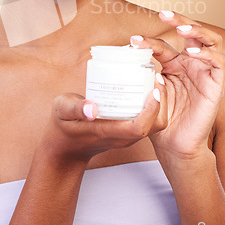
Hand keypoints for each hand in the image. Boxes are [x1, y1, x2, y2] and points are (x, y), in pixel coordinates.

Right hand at [41, 91, 160, 164]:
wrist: (65, 148)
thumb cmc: (63, 125)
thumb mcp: (62, 111)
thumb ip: (75, 108)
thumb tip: (91, 108)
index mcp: (107, 132)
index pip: (139, 127)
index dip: (151, 110)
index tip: (153, 89)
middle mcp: (122, 137)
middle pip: (153, 126)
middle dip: (161, 103)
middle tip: (157, 77)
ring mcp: (126, 137)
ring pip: (154, 125)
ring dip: (160, 104)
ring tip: (154, 79)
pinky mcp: (127, 132)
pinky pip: (148, 122)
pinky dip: (152, 106)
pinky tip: (146, 87)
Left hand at [130, 11, 224, 166]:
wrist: (174, 145)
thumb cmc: (161, 119)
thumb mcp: (149, 92)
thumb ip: (144, 73)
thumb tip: (129, 53)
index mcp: (175, 64)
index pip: (165, 44)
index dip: (150, 39)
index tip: (133, 40)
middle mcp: (192, 64)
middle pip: (193, 32)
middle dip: (180, 20)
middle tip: (164, 14)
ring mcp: (206, 72)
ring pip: (211, 41)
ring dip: (197, 30)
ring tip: (182, 29)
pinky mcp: (217, 84)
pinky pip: (218, 62)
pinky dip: (206, 53)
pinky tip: (190, 53)